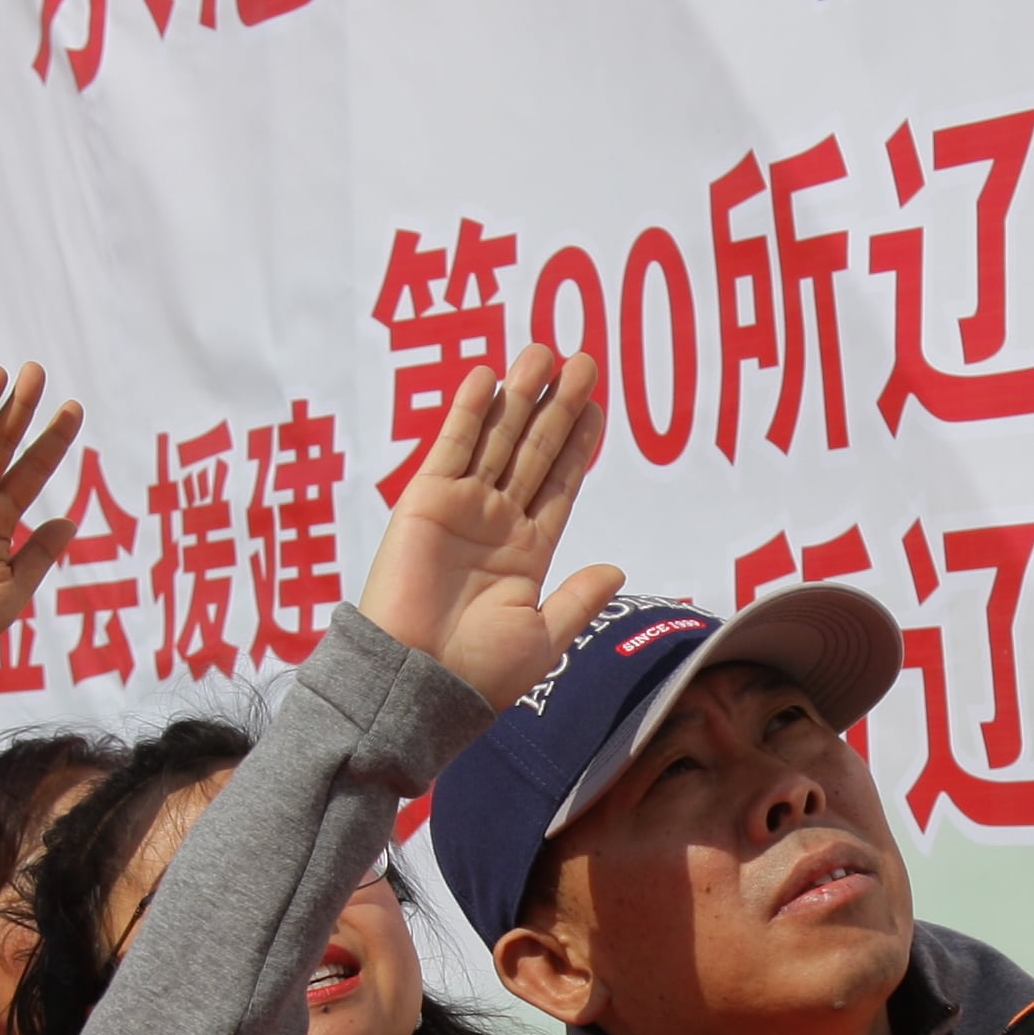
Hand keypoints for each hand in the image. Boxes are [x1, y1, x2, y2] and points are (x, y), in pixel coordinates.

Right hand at [357, 344, 614, 705]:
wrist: (418, 682)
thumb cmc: (479, 673)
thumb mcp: (543, 637)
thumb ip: (578, 599)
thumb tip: (615, 569)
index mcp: (527, 554)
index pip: (559, 485)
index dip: (578, 444)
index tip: (598, 406)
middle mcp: (496, 524)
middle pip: (534, 451)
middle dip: (558, 406)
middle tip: (583, 362)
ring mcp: (462, 509)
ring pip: (498, 439)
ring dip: (521, 395)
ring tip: (544, 352)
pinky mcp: (425, 502)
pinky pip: (452, 447)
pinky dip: (470, 411)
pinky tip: (489, 377)